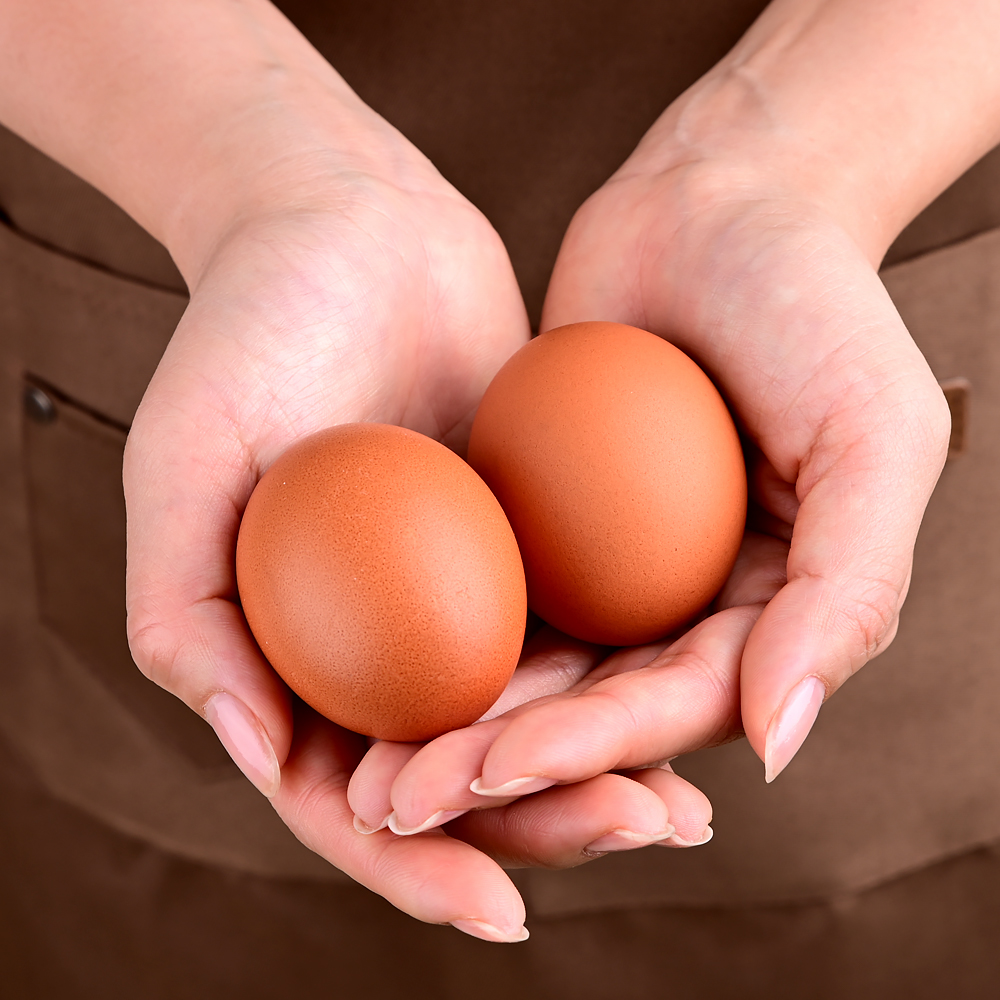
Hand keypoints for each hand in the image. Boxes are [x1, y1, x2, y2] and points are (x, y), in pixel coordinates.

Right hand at [122, 115, 725, 939]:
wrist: (350, 227)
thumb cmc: (246, 334)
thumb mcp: (182, 464)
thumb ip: (188, 616)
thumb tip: (256, 758)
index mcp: (287, 658)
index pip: (346, 803)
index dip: (416, 867)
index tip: (499, 906)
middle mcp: (375, 642)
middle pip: (457, 778)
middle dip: (542, 829)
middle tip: (637, 832)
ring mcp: (454, 593)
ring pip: (529, 715)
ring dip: (601, 769)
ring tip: (679, 807)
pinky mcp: (522, 542)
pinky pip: (577, 624)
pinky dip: (624, 673)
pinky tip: (692, 698)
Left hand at [356, 30, 963, 834]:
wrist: (719, 201)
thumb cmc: (816, 308)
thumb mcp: (872, 435)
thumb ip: (848, 591)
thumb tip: (776, 745)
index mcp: (769, 614)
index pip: (676, 707)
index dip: (588, 752)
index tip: (496, 770)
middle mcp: (684, 607)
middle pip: (589, 711)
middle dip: (497, 764)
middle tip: (399, 799)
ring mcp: (609, 567)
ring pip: (527, 667)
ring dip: (449, 721)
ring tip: (366, 766)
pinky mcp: (543, 518)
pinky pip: (484, 582)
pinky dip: (427, 625)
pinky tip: (362, 661)